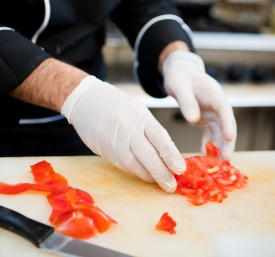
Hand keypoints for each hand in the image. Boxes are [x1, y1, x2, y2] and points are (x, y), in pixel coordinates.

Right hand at [61, 76, 185, 191]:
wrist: (85, 99)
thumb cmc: (116, 103)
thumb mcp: (137, 110)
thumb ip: (151, 129)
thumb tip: (167, 151)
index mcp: (140, 116)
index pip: (159, 138)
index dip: (171, 155)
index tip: (180, 168)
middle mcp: (127, 129)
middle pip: (148, 156)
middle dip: (161, 173)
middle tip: (171, 185)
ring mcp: (114, 140)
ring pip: (134, 164)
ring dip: (148, 176)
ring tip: (160, 182)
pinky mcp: (104, 150)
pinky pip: (122, 165)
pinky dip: (135, 172)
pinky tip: (143, 175)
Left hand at [162, 51, 236, 160]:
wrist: (179, 73)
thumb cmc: (180, 75)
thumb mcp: (179, 85)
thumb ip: (186, 100)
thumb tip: (193, 120)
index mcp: (214, 93)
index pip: (225, 109)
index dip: (228, 124)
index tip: (229, 138)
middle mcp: (217, 105)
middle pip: (226, 125)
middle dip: (227, 143)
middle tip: (226, 160)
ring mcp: (212, 113)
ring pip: (219, 133)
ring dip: (220, 148)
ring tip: (218, 165)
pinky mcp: (205, 119)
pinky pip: (210, 134)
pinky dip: (209, 146)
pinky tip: (205, 158)